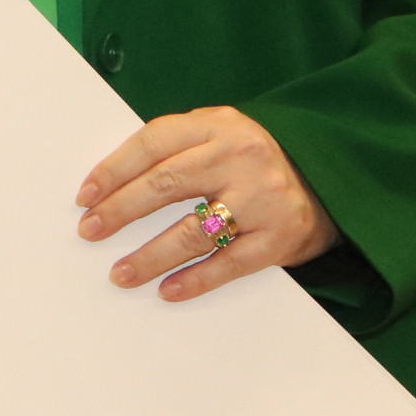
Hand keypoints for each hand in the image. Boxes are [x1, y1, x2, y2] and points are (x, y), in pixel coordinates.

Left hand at [75, 106, 338, 301]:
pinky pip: (229, 263)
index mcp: (217, 125)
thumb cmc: (254, 158)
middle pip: (166, 184)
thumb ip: (176, 147)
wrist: (330, 176)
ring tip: (121, 273)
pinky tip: (167, 290)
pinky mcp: (279, 237)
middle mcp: (238, 157)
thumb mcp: (219, 133)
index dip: (114, 170)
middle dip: (121, 210)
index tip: (85, 196)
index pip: (153, 143)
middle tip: (90, 232)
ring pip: (194, 229)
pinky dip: (195, 280)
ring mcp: (261, 198)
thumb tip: (111, 183)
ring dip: (151, 255)